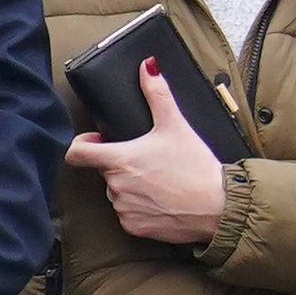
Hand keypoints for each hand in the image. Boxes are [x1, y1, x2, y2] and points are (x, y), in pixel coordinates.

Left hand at [63, 61, 228, 244]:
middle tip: (148, 161)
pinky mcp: (135, 227)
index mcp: (119, 159)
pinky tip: (161, 201)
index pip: (76, 153)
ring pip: (117, 194)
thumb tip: (148, 67)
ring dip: (130, 187)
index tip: (96, 141)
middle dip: (120, 165)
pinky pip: (128, 215)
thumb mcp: (176, 125)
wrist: (218, 207)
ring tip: (158, 182)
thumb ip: (157, 94)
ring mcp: (124, 209)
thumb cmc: (196, 167)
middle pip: (105, 172)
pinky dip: (140, 209)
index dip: (81, 144)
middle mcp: (116, 186)